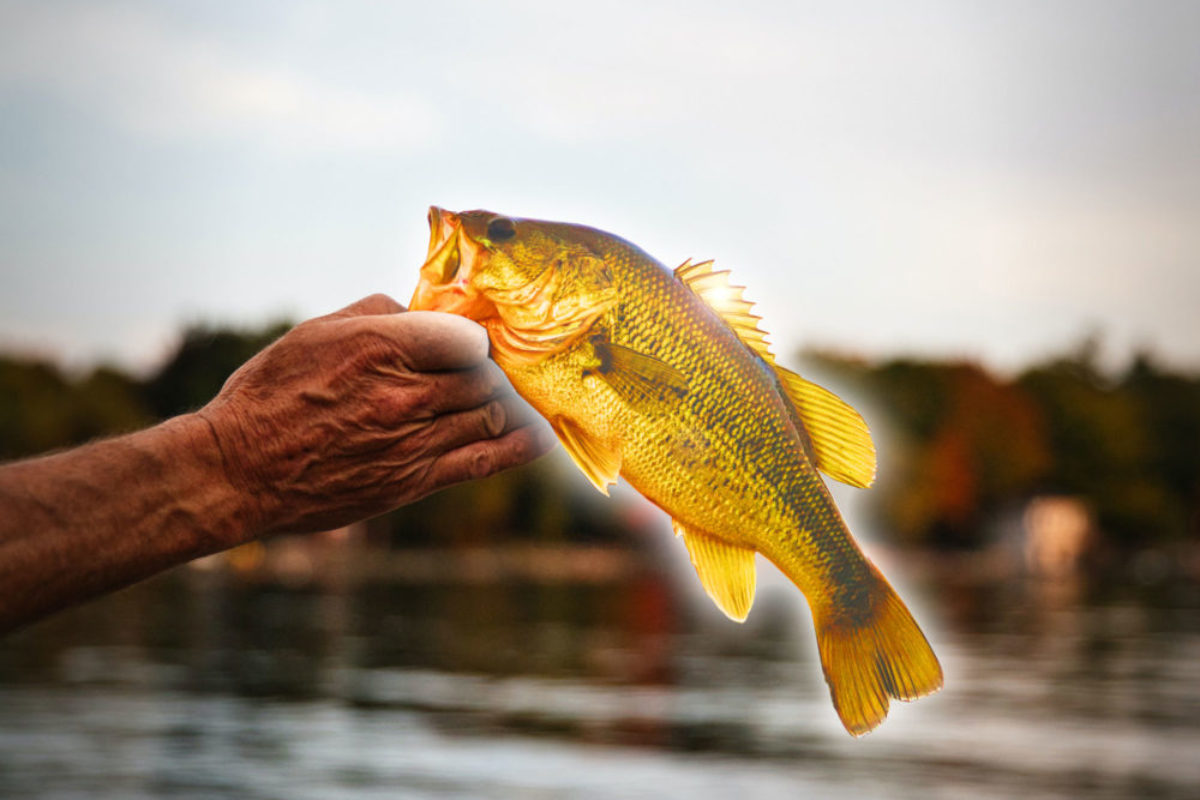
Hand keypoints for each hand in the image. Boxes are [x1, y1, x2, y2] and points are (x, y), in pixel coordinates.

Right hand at [197, 294, 554, 538]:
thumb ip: (377, 312)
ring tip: (524, 396)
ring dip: (511, 404)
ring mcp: (413, 440)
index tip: (479, 340)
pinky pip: (484, 461)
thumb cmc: (272, 394)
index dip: (479, 339)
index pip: (466, 337)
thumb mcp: (317, 332)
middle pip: (483, 376)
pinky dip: (520, 447)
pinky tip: (542, 436)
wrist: (240, 469)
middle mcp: (405, 393)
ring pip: (490, 414)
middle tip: (509, 368)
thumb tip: (421, 309)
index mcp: (381, 346)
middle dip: (499, 371)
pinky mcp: (413, 480)